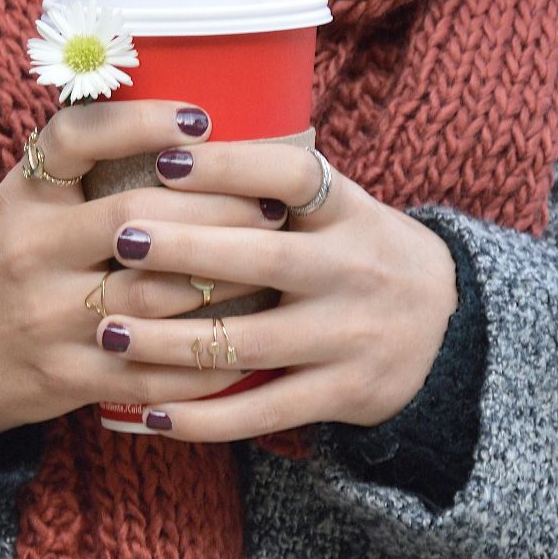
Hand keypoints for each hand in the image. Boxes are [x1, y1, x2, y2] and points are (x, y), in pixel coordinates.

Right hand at [0, 99, 293, 442]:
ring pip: (155, 296)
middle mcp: (31, 253)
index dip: (140, 121)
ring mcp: (48, 319)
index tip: (200, 117)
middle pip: (137, 220)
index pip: (74, 139)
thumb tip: (186, 127)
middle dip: (218, 210)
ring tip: (275, 265)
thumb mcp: (19, 205)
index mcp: (22, 199)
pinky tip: (247, 344)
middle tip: (273, 204)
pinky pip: (152, 371)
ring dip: (226, 281)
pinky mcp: (67, 378)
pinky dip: (206, 360)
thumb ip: (82, 171)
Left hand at [93, 140, 457, 442]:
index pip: (293, 175)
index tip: (166, 157)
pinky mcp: (343, 394)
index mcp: (350, 211)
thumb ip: (277, 186)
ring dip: (171, 341)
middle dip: (185, 250)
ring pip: (250, 342)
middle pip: (263, 259)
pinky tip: (150, 413)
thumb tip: (169, 140)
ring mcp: (350, 337)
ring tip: (109, 331)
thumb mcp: (341, 208)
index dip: (231, 165)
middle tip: (119, 238)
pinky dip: (204, 418)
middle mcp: (355, 270)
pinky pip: (263, 410)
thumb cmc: (361, 254)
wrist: (448, 331)